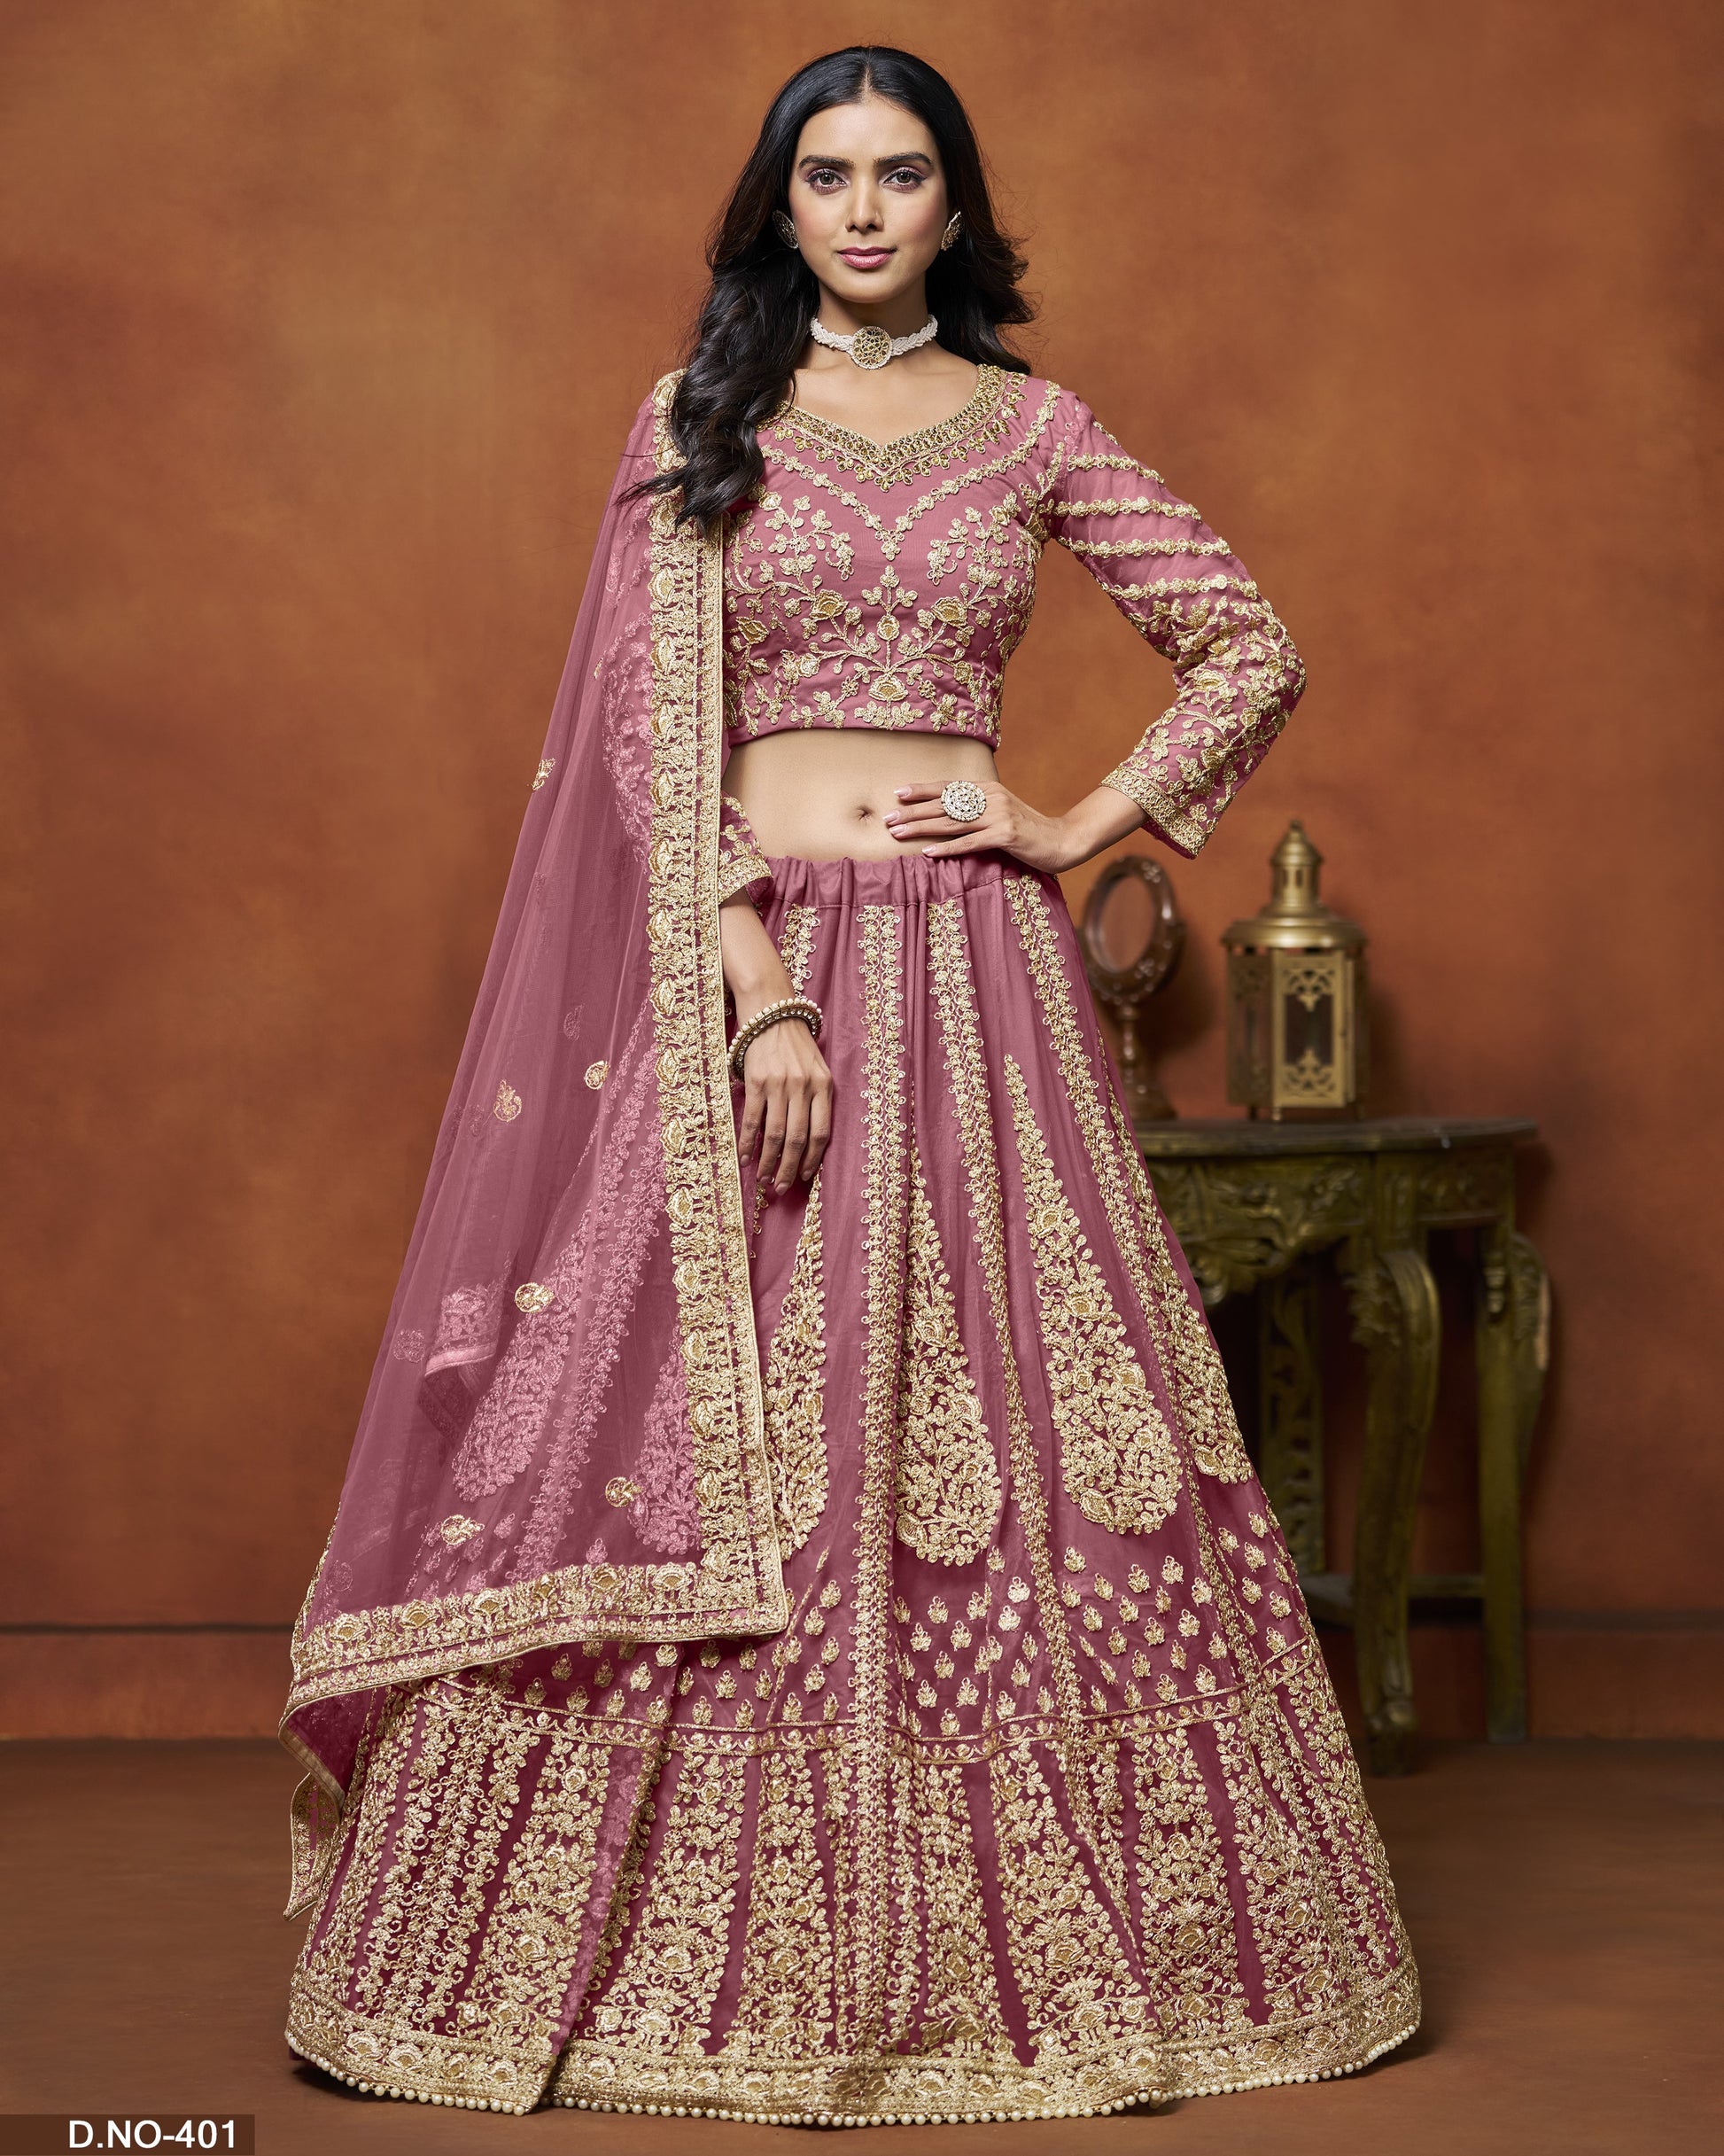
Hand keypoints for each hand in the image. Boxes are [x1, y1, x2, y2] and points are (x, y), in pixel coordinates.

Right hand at [734, 1003, 833, 1192]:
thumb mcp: (816, 1069)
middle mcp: (802, 1087)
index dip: (812, 1159)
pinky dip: (747, 1142)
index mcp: (823, 1086)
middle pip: (797, 1139)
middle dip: (789, 1168)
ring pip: (774, 1134)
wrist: (772, 1012)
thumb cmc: (796, 1045)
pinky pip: (752, 1119)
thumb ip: (816, 1099)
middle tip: (782, 1188)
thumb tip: (806, 1141)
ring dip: (768, 1161)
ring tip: (764, 1179)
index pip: (821, 1132)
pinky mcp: (756, 1081)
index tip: (805, 1177)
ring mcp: (778, 1084)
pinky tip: (744, 1157)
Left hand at [883, 780, 1145, 874]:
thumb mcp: (1001, 812)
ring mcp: (999, 815)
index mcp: (988, 788)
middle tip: (887, 818)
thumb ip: (977, 809)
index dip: (922, 790)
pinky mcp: (1006, 835)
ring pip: (951, 822)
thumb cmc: (1027, 830)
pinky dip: (947, 848)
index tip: (897, 793)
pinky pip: (970, 842)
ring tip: (898, 833)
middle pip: (944, 804)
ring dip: (921, 828)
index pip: (948, 787)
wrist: (1061, 840)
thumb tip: (946, 815)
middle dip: (913, 811)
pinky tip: (928, 853)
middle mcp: (991, 796)